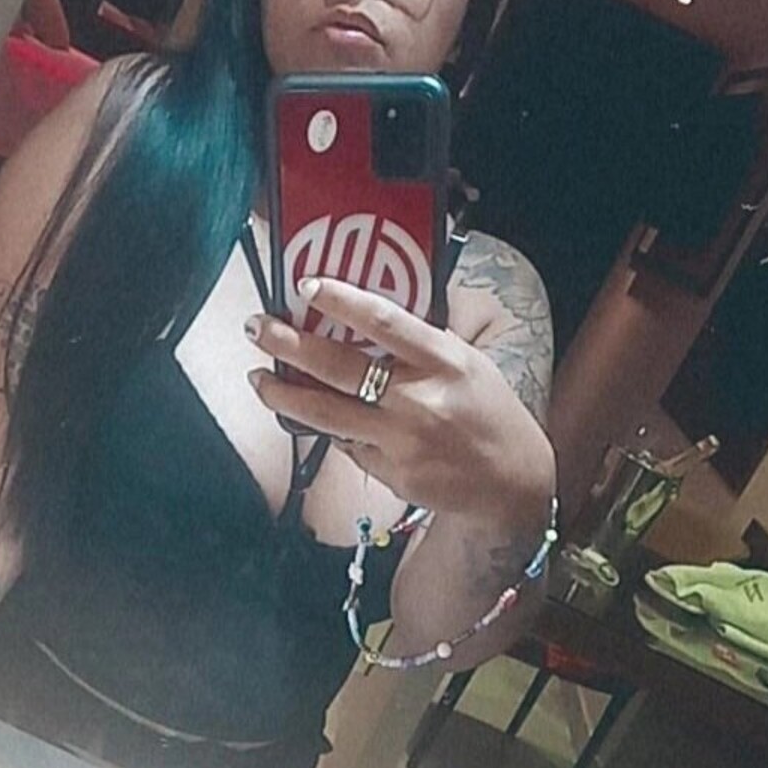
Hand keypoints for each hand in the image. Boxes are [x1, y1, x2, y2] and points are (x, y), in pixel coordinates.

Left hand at [246, 277, 555, 528]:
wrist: (511, 483)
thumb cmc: (487, 410)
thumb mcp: (467, 362)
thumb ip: (420, 343)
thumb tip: (359, 316)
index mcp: (444, 360)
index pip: (385, 323)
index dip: (342, 301)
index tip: (306, 284)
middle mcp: (420, 400)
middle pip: (340, 369)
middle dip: (289, 344)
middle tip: (256, 327)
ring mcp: (401, 441)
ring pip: (326, 415)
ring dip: (284, 394)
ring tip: (258, 378)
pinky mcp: (390, 474)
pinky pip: (346, 445)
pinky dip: (327, 428)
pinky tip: (313, 415)